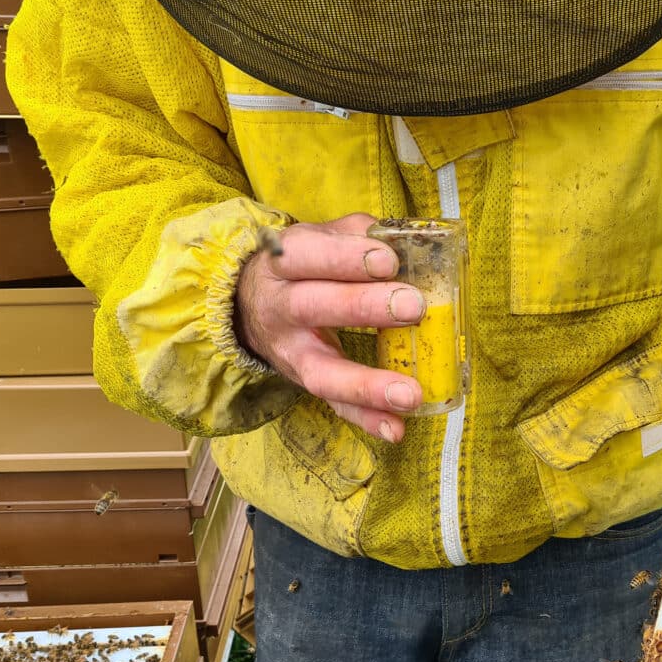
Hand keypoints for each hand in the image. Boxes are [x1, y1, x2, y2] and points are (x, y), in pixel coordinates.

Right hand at [236, 213, 424, 442]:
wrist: (249, 305)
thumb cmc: (302, 267)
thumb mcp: (317, 238)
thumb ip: (356, 233)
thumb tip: (403, 238)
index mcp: (283, 263)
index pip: (308, 256)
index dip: (346, 258)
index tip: (388, 259)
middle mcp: (280, 309)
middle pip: (313, 307)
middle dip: (363, 308)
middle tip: (412, 307)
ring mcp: (291, 354)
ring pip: (322, 372)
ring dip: (367, 385)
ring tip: (410, 394)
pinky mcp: (306, 383)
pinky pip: (334, 407)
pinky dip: (366, 420)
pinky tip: (396, 428)